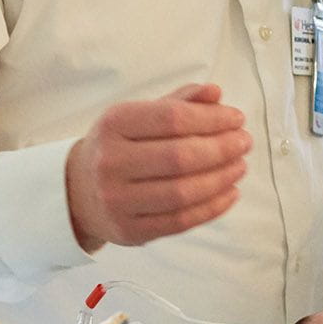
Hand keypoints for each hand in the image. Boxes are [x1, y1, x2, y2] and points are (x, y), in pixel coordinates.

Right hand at [64, 83, 251, 251]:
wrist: (77, 192)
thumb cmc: (119, 147)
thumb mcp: (138, 117)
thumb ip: (179, 102)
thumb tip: (215, 92)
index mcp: (114, 124)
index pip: (172, 118)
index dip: (212, 118)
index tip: (237, 119)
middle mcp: (111, 162)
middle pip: (180, 157)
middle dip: (221, 149)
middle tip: (245, 143)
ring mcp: (117, 200)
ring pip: (183, 192)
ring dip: (221, 179)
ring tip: (240, 166)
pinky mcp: (129, 231)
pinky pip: (180, 221)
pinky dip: (213, 208)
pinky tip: (230, 192)